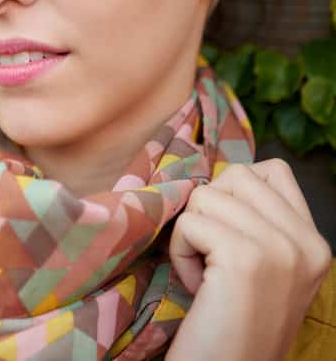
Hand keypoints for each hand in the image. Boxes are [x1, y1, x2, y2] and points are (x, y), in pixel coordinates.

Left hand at [166, 159, 331, 360]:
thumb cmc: (232, 325)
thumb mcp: (264, 270)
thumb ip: (258, 224)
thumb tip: (219, 181)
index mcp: (316, 243)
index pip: (273, 171)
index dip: (233, 191)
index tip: (224, 232)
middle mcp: (307, 243)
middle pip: (237, 176)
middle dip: (208, 210)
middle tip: (212, 258)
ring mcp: (280, 248)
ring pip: (207, 195)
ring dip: (191, 233)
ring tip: (206, 276)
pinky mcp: (246, 258)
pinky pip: (189, 223)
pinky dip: (180, 252)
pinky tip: (197, 287)